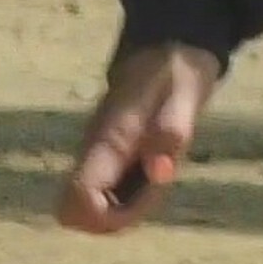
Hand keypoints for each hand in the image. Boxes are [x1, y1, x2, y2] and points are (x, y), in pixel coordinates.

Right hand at [56, 43, 222, 234]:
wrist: (168, 45)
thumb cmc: (177, 71)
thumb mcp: (186, 96)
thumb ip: (171, 134)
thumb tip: (159, 175)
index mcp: (108, 142)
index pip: (77, 199)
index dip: (105, 218)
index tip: (144, 198)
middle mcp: (92, 153)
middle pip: (76, 211)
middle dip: (114, 218)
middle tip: (154, 188)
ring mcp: (96, 155)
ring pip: (89, 204)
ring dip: (124, 207)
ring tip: (159, 175)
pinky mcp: (106, 155)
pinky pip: (104, 191)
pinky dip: (127, 195)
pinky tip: (154, 171)